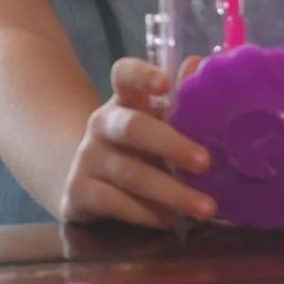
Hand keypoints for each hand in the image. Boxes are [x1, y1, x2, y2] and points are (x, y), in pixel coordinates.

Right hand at [59, 58, 216, 227]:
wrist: (83, 184)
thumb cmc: (137, 148)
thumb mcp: (156, 124)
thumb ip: (179, 98)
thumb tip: (199, 64)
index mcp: (124, 99)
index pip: (125, 74)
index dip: (143, 75)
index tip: (166, 83)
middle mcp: (101, 123)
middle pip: (133, 127)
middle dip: (172, 145)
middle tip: (206, 162)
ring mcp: (86, 158)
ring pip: (130, 174)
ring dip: (171, 192)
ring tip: (204, 207)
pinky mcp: (77, 193)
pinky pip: (115, 203)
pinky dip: (146, 214)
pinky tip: (169, 220)